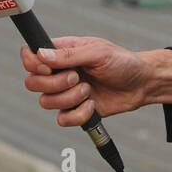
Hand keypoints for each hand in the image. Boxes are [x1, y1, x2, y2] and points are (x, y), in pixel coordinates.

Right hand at [20, 36, 153, 126]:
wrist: (141, 84)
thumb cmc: (122, 62)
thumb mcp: (97, 52)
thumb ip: (68, 55)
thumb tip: (41, 54)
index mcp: (61, 52)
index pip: (30, 56)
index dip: (33, 64)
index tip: (49, 67)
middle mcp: (59, 72)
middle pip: (32, 83)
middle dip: (54, 84)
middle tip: (77, 77)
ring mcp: (65, 92)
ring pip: (45, 102)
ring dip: (70, 98)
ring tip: (89, 90)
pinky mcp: (75, 110)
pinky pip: (62, 119)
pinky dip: (77, 114)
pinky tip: (92, 105)